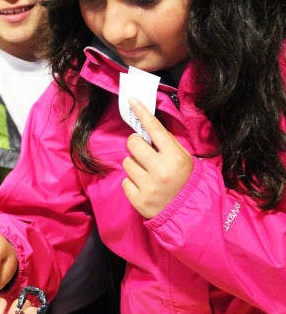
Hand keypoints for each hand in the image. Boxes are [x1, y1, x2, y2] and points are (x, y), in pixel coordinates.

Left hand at [122, 99, 192, 217]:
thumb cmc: (186, 181)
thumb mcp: (185, 158)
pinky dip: (132, 182)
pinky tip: (145, 186)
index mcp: (174, 157)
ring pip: (126, 162)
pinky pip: (125, 181)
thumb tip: (147, 125)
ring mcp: (148, 187)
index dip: (142, 112)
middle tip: (144, 151)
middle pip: (133, 143)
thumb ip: (167, 143)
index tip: (132, 100)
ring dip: (135, 165)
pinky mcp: (138, 200)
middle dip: (136, 144)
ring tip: (148, 173)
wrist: (189, 213)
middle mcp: (160, 171)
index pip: (154, 129)